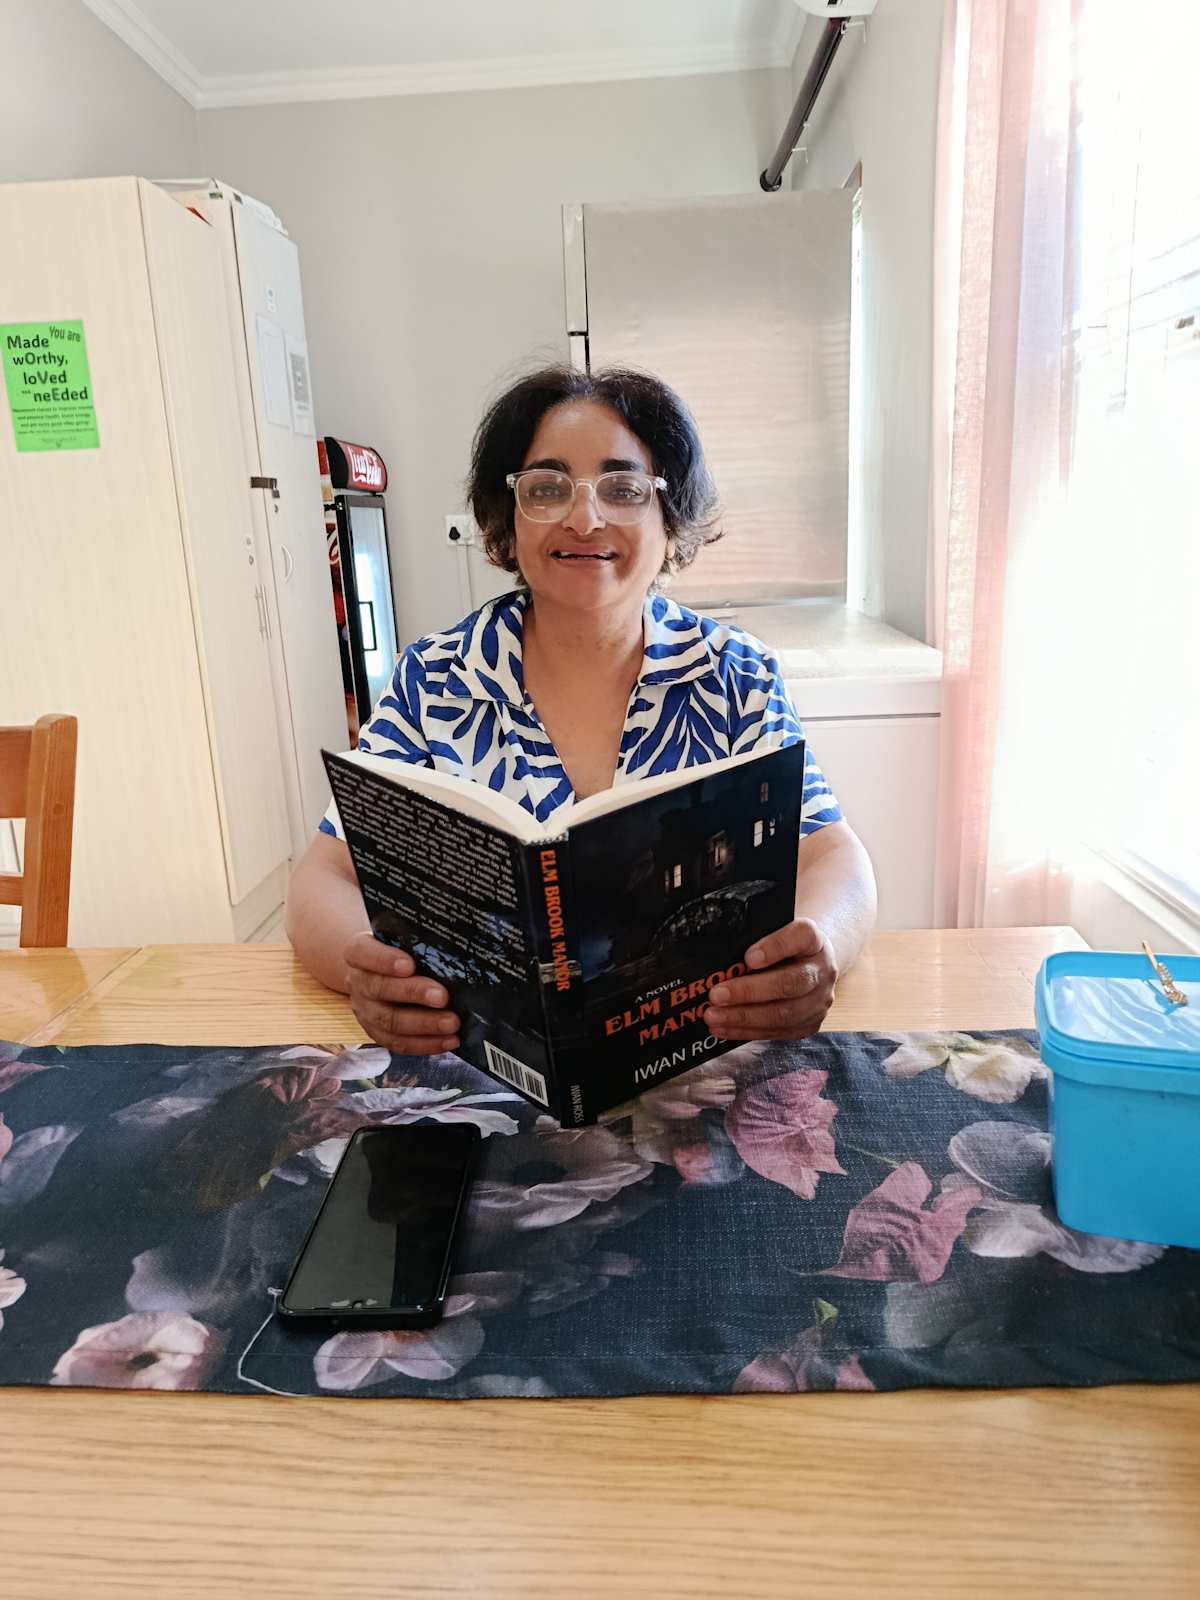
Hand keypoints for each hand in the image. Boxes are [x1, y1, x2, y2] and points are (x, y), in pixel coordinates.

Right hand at [343, 933, 460, 1055]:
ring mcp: (366, 1011)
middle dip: (413, 993)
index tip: (409, 965)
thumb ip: (418, 943)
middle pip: (380, 989)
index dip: (384, 960)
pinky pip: (399, 1043)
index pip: (363, 953)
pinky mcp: (378, 1033)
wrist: (378, 973)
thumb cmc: (398, 951)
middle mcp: (358, 982)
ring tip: (452, 1023)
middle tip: (442, 997)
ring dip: (424, 1024)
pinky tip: (449, 1040)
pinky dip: (426, 1044)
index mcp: (359, 952)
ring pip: (391, 1021)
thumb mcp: (401, 940)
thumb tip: (453, 953)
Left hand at [703, 919, 837, 1041]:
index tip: (749, 957)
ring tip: (714, 1016)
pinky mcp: (810, 1023)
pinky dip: (748, 1031)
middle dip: (749, 991)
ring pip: (784, 1013)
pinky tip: (724, 1028)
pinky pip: (779, 1031)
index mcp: (813, 939)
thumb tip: (722, 962)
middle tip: (716, 995)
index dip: (776, 947)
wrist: (811, 964)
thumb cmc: (784, 947)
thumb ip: (754, 941)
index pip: (802, 936)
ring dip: (744, 1017)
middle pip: (791, 982)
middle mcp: (822, 969)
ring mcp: (820, 999)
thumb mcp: (774, 933)